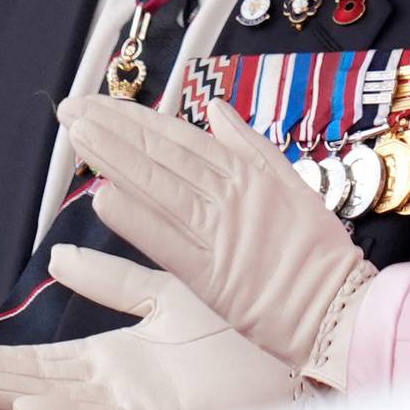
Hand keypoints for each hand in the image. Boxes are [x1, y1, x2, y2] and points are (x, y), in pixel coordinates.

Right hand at [0, 244, 295, 409]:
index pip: (47, 359)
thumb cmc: (236, 335)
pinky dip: (60, 406)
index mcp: (119, 357)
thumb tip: (57, 258)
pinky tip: (27, 397)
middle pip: (40, 380)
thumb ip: (111, 279)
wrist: (291, 356)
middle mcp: (119, 383)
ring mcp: (134, 403)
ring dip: (10, 391)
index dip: (1, 357)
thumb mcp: (162, 297)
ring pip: (58, 398)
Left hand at [65, 96, 372, 369]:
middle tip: (70, 109)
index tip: (99, 103)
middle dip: (111, 129)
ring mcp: (219, 233)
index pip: (178, 137)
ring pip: (157, 187)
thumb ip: (251, 145)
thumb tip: (216, 109)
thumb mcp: (292, 183)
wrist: (338, 306)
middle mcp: (229, 196)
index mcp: (246, 172)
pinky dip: (137, 219)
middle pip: (160, 155)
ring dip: (113, 159)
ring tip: (76, 137)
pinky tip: (103, 198)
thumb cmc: (317, 253)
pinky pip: (167, 242)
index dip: (135, 118)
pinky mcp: (211, 276)